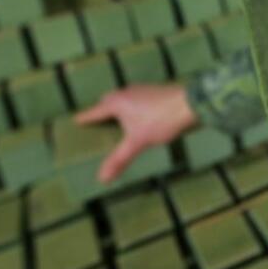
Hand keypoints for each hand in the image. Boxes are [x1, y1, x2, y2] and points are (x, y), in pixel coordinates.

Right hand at [75, 84, 196, 182]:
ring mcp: (143, 90)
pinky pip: (138, 99)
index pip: (96, 110)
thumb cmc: (160, 120)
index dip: (86, 117)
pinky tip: (141, 118)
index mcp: (118, 102)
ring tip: (118, 121)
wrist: (192, 103)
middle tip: (98, 122)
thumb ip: (120, 159)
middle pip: (109, 100)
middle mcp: (127, 92)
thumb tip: (102, 178)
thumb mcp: (138, 142)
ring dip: (119, 108)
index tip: (75, 120)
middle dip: (103, 110)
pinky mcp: (156, 92)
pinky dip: (133, 108)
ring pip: (125, 98)